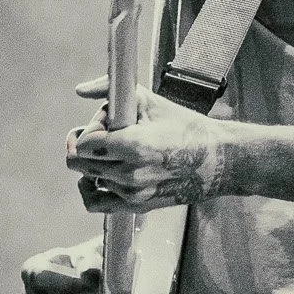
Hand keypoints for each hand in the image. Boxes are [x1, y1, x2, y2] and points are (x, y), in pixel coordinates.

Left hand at [66, 79, 227, 209]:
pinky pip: (95, 203)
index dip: (91, 127)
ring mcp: (132, 193)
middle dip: (87, 142)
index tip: (107, 120)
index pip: (85, 143)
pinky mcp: (135, 205)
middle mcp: (130, 174)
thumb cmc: (185, 127)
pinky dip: (89, 188)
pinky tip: (95, 175)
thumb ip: (110, 88)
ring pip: (88, 177)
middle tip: (103, 131)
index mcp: (134, 145)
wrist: (213, 160)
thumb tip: (81, 90)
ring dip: (96, 160)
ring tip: (115, 147)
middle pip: (80, 162)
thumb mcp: (150, 101)